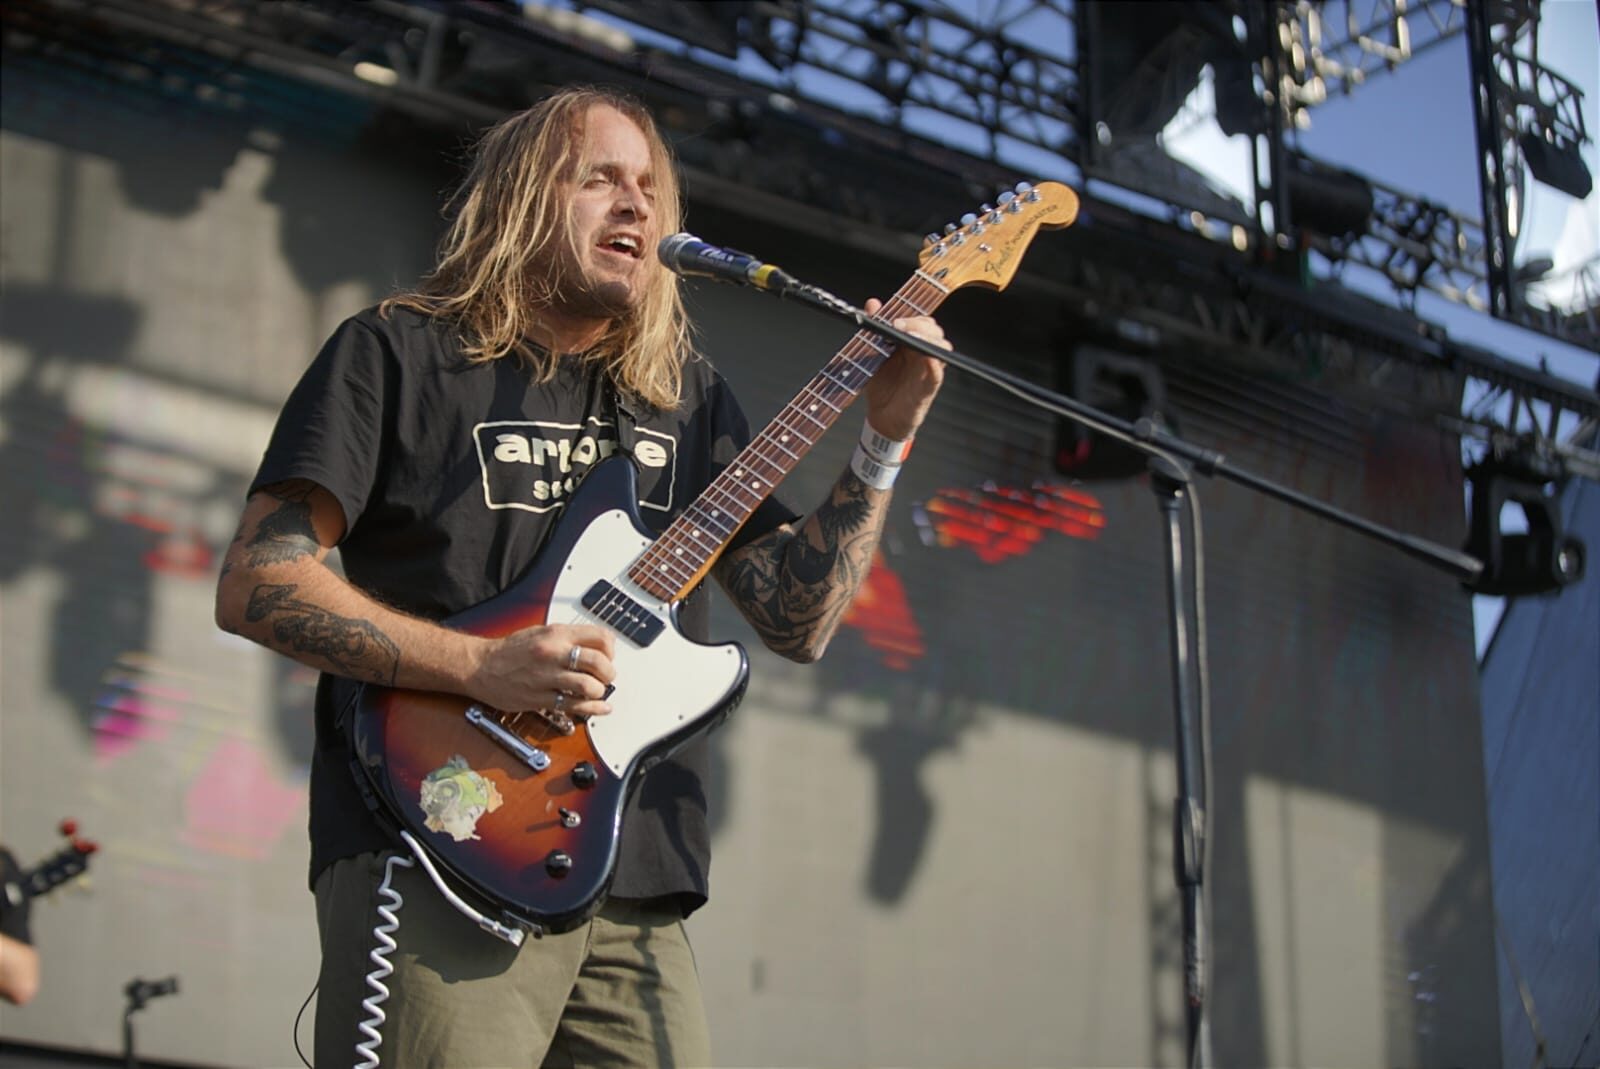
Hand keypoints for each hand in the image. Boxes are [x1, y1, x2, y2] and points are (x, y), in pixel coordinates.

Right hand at [471, 624, 615, 719]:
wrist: (480, 666)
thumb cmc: (510, 651)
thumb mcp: (541, 632)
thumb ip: (568, 638)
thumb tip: (595, 646)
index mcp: (556, 634)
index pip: (599, 637)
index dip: (610, 649)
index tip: (608, 656)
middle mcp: (553, 653)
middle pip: (598, 662)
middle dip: (609, 672)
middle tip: (606, 677)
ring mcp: (546, 677)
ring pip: (588, 686)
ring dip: (600, 691)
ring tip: (597, 691)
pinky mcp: (539, 699)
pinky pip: (573, 706)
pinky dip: (592, 709)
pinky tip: (599, 708)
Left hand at [862, 297, 948, 440]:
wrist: (881, 418)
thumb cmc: (882, 386)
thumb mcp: (871, 355)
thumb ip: (872, 329)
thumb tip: (872, 303)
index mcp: (911, 343)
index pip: (921, 321)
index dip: (910, 316)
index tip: (891, 318)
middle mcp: (923, 354)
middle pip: (934, 330)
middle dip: (918, 324)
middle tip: (898, 326)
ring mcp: (928, 370)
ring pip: (942, 347)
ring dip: (928, 339)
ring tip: (911, 338)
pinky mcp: (929, 388)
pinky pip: (937, 372)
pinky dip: (934, 362)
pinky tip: (924, 356)